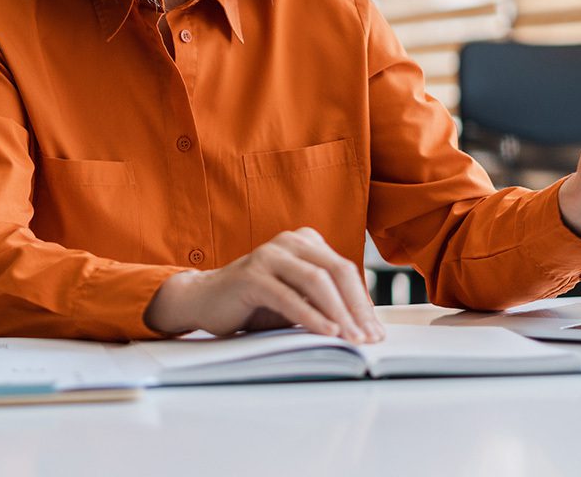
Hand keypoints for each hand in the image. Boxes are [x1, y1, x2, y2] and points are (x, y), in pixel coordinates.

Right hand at [143, 228, 385, 342]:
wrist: (204, 300)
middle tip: (369, 337)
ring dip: (339, 313)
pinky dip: (311, 316)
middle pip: (337, 271)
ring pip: (316, 281)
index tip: (376, 332)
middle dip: (357, 307)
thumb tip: (363, 326)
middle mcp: (289, 242)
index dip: (363, 302)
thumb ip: (322, 301)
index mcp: (305, 242)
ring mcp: (269, 255)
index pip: (344, 271)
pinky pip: (289, 296)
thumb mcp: (295, 299)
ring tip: (352, 338)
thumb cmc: (254, 303)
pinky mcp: (252, 275)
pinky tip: (327, 332)